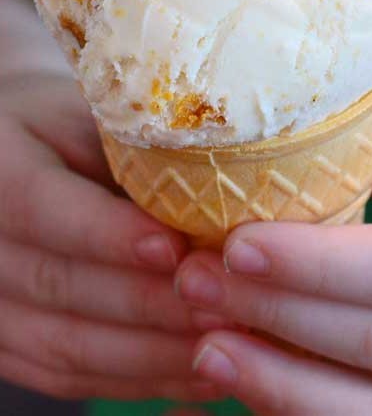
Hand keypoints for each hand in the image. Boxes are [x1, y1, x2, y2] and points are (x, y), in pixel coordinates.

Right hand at [0, 71, 225, 401]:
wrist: (16, 158)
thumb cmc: (70, 128)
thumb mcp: (93, 118)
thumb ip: (135, 157)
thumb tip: (218, 199)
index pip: (41, 206)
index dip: (109, 234)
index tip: (174, 248)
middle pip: (58, 283)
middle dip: (148, 302)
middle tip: (223, 306)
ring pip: (66, 343)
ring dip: (152, 352)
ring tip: (224, 342)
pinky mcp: (8, 344)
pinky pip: (68, 376)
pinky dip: (136, 379)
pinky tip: (195, 370)